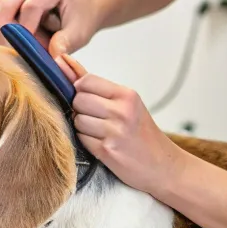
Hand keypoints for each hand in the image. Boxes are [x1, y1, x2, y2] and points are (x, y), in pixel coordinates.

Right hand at [0, 0, 100, 56]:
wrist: (86, 8)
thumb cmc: (84, 18)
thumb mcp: (80, 33)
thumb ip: (65, 43)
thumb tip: (52, 57)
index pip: (31, 6)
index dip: (26, 31)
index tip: (31, 51)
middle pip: (8, 4)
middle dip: (12, 31)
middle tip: (25, 49)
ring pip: (3, 10)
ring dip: (13, 30)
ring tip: (34, 40)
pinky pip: (6, 13)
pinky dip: (13, 28)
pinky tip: (31, 34)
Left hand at [62, 55, 185, 193]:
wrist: (163, 166)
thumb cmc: (142, 133)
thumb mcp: (127, 104)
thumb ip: (95, 85)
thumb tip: (63, 62)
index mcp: (127, 96)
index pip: (87, 81)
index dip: (81, 90)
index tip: (89, 99)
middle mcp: (122, 111)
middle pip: (79, 99)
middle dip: (80, 109)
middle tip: (95, 118)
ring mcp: (115, 132)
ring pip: (77, 120)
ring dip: (83, 127)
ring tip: (100, 132)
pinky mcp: (107, 151)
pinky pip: (81, 139)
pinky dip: (87, 141)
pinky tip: (101, 144)